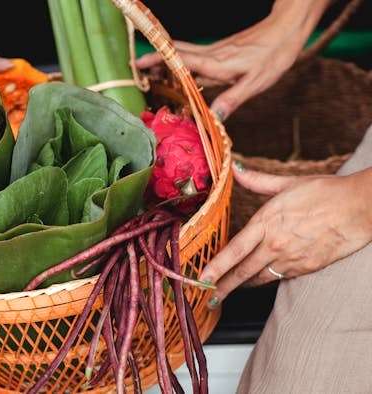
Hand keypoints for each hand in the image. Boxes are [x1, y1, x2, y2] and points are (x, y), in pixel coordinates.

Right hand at [136, 0, 328, 119]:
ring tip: (148, 68)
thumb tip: (212, 118)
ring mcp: (215, 52)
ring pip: (183, 53)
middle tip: (135, 65)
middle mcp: (211, 55)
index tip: (139, 64)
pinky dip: (179, 60)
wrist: (287, 30)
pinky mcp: (220, 52)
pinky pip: (193, 56)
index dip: (159, 61)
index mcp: (216, 63)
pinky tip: (177, 69)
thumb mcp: (256, 82)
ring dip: (164, 58)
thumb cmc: (274, 55)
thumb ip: (232, 99)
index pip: (181, 60)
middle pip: (176, 53)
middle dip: (154, 57)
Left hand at [200, 163, 371, 307]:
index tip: (201, 277)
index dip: (216, 266)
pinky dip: (266, 279)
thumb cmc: (326, 192)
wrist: (361, 208)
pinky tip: (259, 280)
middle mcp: (276, 244)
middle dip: (223, 286)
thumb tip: (236, 170)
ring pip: (260, 278)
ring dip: (242, 285)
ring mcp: (292, 259)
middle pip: (243, 272)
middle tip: (208, 296)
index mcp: (266, 222)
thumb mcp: (288, 183)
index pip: (234, 250)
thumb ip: (257, 180)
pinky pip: (280, 277)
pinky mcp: (307, 267)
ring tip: (227, 290)